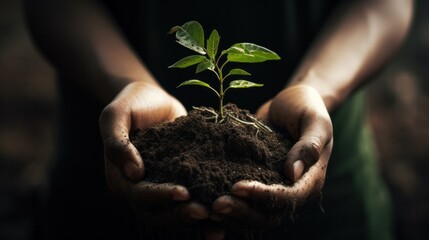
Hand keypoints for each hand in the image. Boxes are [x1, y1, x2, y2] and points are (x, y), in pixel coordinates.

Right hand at [99, 81, 208, 224]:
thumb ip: (117, 142)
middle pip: (158, 211)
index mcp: (119, 177)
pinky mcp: (179, 180)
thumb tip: (133, 173)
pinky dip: (204, 205)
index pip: (138, 195)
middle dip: (180, 213)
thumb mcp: (116, 115)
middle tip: (205, 211)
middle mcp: (138, 188)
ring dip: (193, 216)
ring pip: (174, 210)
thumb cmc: (131, 103)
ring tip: (217, 215)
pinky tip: (224, 210)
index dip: (160, 196)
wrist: (153, 99)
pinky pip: (190, 198)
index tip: (184, 193)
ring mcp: (160, 185)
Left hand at [211, 85, 332, 227]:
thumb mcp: (314, 121)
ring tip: (207, 206)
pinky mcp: (257, 179)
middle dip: (241, 210)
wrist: (292, 101)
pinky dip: (228, 200)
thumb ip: (309, 145)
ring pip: (253, 211)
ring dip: (232, 211)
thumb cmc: (307, 107)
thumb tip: (291, 174)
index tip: (236, 187)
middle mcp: (292, 189)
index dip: (262, 196)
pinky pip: (243, 197)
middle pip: (267, 213)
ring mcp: (273, 185)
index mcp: (310, 179)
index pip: (287, 198)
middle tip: (215, 205)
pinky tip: (205, 196)